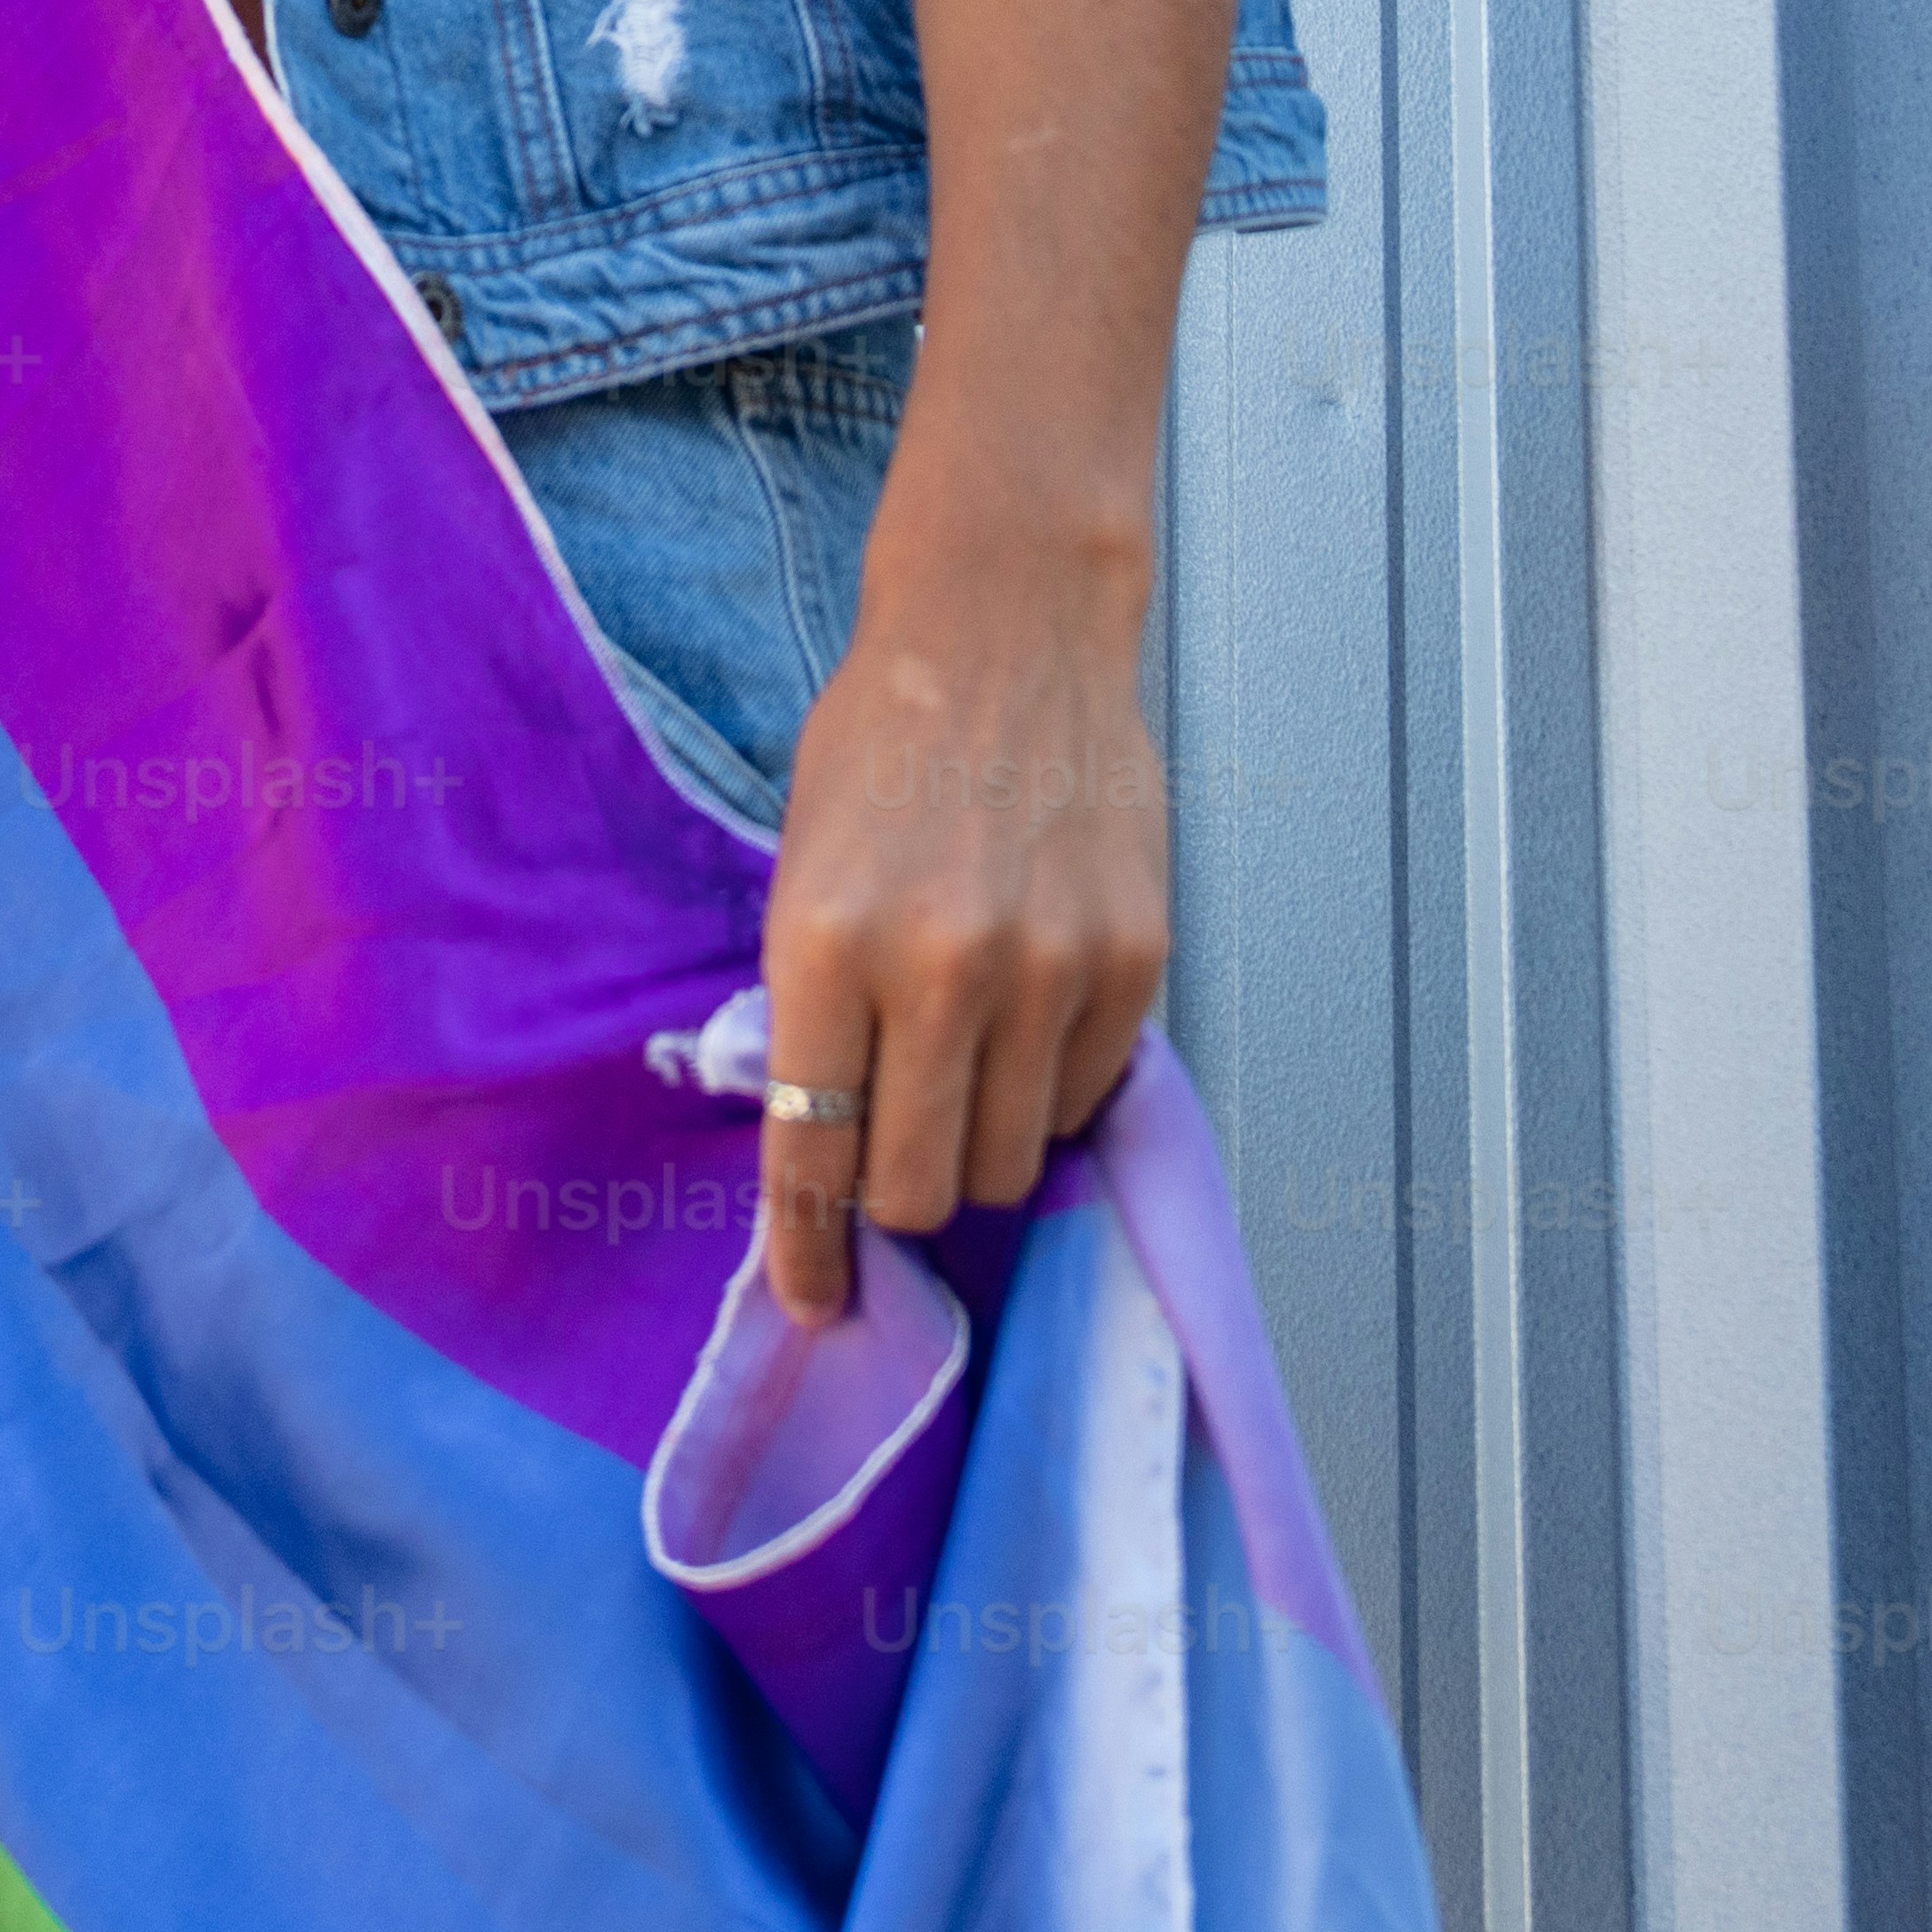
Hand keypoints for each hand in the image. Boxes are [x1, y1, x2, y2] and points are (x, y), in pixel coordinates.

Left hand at [748, 533, 1165, 1321]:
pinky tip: (1028, 1026)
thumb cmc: (882, 747)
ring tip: (964, 1079)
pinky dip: (1051, 1094)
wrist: (1006, 631)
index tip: (817, 1301)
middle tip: (894, 1162)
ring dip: (979, 1153)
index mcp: (826, 944)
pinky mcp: (1132, 960)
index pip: (812, 1155)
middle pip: (922, 1190)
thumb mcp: (799, 870)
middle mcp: (939, 968)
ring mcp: (1049, 968)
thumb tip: (827, 1151)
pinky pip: (1086, 1100)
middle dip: (898, 1205)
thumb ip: (813, 1010)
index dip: (811, 1252)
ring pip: (1012, 1164)